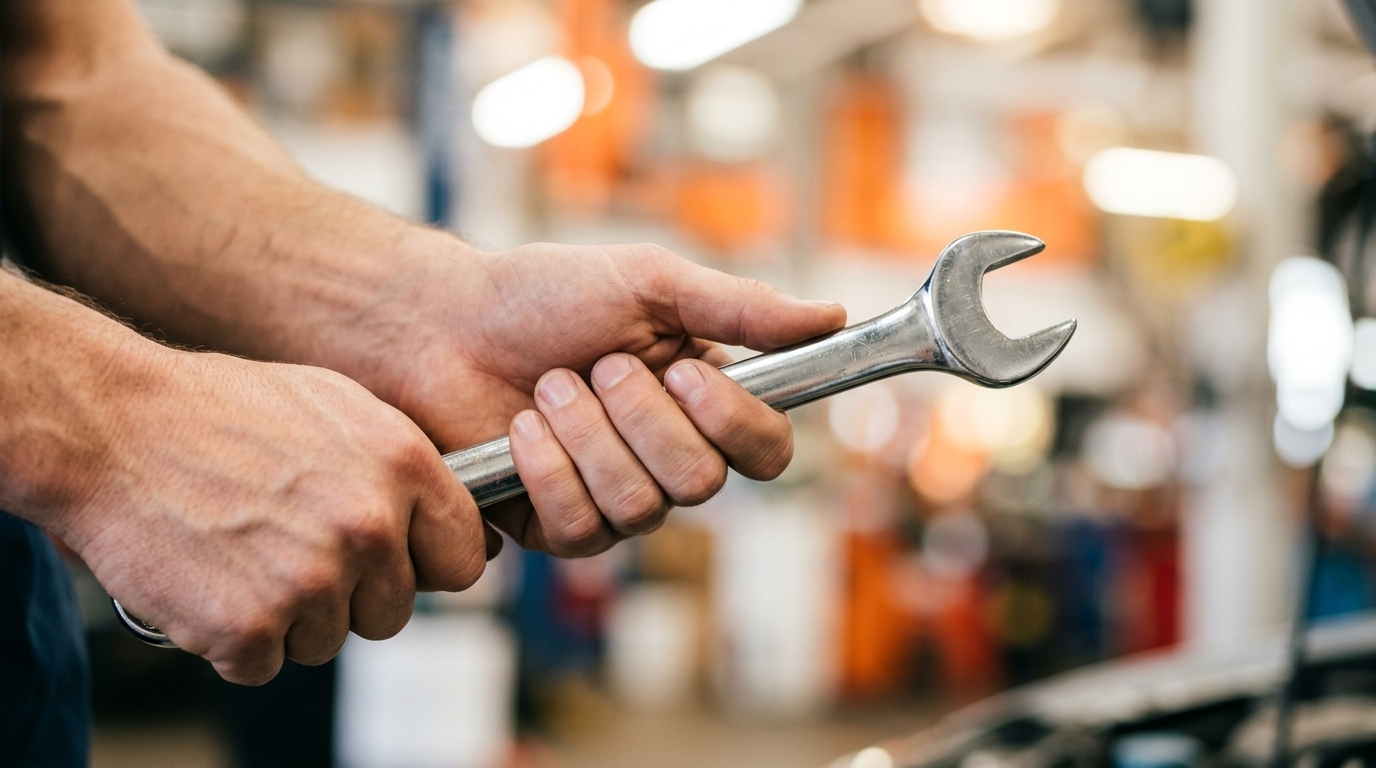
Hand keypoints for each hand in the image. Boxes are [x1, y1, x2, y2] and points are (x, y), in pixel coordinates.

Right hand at [59, 347, 486, 684]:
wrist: (111, 424)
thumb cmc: (222, 409)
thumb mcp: (337, 405)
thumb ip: (400, 468)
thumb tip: (447, 522)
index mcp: (402, 466)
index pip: (464, 559)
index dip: (428, 567)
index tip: (401, 564)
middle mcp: (368, 526)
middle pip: (393, 613)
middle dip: (350, 596)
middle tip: (291, 552)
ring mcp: (310, 581)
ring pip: (327, 641)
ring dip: (288, 617)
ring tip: (242, 553)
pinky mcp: (248, 628)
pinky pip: (264, 664)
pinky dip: (232, 639)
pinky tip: (208, 581)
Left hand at [342, 241, 846, 556]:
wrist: (440, 323)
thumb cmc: (544, 293)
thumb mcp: (648, 282)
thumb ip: (739, 305)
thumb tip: (832, 314)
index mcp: (702, 399)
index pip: (767, 450)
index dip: (736, 423)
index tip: (685, 369)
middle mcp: (668, 456)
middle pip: (701, 483)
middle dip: (641, 417)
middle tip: (597, 365)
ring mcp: (615, 496)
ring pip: (640, 508)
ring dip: (587, 436)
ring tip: (548, 387)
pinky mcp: (557, 524)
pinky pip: (580, 530)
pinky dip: (547, 470)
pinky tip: (521, 430)